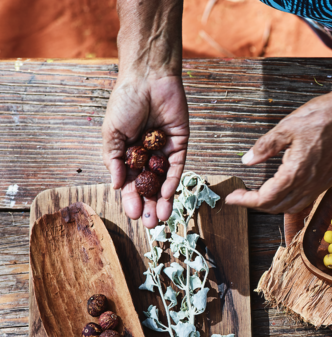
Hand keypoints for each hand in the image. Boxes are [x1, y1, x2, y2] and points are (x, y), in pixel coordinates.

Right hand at [102, 75, 188, 227]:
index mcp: (127, 152)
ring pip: (164, 181)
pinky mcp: (180, 144)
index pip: (130, 182)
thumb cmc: (125, 101)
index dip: (131, 199)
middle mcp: (147, 155)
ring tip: (162, 217)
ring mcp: (164, 151)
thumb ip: (114, 159)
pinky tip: (169, 195)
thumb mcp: (112, 133)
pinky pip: (177, 167)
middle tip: (151, 224)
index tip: (133, 215)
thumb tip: (115, 185)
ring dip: (164, 200)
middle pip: (149, 186)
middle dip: (150, 205)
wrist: (147, 78)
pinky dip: (173, 182)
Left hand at [226, 90, 331, 214]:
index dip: (245, 200)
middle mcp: (309, 184)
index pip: (265, 198)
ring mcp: (320, 184)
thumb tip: (247, 160)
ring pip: (293, 207)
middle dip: (256, 204)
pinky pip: (306, 199)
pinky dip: (291, 201)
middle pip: (277, 206)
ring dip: (274, 205)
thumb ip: (265, 146)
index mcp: (295, 172)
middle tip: (241, 196)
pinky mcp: (329, 179)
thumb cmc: (323, 117)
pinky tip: (285, 190)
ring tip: (260, 195)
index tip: (231, 197)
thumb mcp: (287, 127)